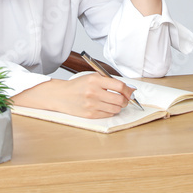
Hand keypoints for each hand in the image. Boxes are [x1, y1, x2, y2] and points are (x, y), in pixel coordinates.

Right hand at [12, 73, 133, 118]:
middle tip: (124, 99)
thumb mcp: (92, 77)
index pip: (119, 86)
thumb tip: (129, 89)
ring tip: (114, 103)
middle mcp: (93, 92)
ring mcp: (91, 105)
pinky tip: (105, 107)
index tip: (130, 92)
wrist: (61, 95)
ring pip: (116, 109)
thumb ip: (110, 82)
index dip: (128, 90)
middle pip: (120, 100)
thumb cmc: (78, 85)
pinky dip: (110, 111)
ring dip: (118, 107)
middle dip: (125, 100)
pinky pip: (108, 115)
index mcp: (95, 80)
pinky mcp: (90, 114)